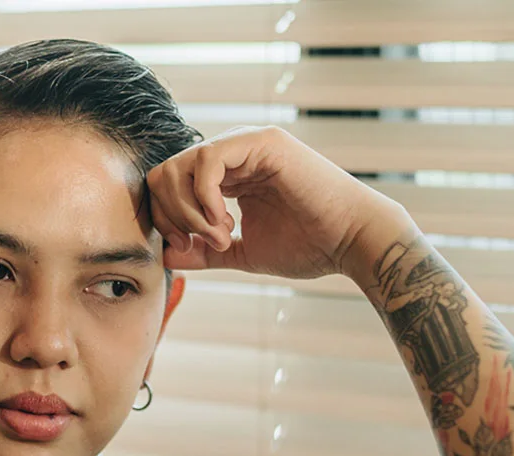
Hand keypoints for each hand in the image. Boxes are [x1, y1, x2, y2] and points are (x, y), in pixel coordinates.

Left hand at [145, 125, 405, 280]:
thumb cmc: (305, 246)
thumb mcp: (239, 253)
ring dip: (189, 210)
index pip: (167, 186)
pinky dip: (205, 197)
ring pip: (181, 165)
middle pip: (165, 173)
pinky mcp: (263, 142)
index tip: (185, 247)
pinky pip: (207, 160)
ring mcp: (246, 144)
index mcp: (224, 178)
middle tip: (198, 241)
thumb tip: (165, 255)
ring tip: (220, 235)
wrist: (349, 241)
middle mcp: (232, 155)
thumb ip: (202, 252)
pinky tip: (226, 222)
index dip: (164, 219)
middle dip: (171, 215)